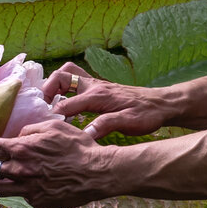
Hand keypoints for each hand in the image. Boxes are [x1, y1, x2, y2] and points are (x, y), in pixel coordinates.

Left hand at [0, 117, 117, 207]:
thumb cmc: (77, 147)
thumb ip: (31, 129)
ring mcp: (28, 189)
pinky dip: (23, 189)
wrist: (96, 173)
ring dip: (0, 180)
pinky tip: (35, 183)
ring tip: (8, 175)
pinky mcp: (37, 201)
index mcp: (22, 149)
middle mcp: (20, 170)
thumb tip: (19, 136)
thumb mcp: (54, 127)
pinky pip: (21, 196)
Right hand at [42, 61, 176, 138]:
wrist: (162, 103)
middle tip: (44, 107)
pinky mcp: (99, 87)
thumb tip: (85, 135)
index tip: (46, 127)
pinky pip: (76, 80)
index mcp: (98, 96)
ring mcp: (96, 84)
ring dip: (55, 84)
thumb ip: (106, 126)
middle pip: (61, 75)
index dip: (53, 115)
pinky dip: (65, 87)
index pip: (67, 103)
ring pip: (68, 72)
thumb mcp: (129, 123)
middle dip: (47, 89)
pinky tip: (67, 103)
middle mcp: (94, 86)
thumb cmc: (147, 114)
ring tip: (52, 103)